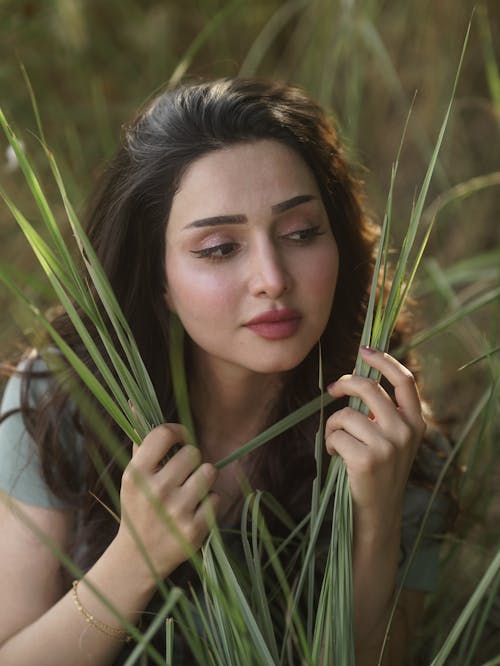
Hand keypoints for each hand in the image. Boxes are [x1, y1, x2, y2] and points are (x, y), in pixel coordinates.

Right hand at [115, 424, 218, 582]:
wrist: (138, 558)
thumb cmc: (138, 508)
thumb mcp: (131, 476)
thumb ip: (140, 440)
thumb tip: (135, 401)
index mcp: (136, 474)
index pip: (165, 433)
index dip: (178, 432)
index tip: (179, 440)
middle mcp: (155, 491)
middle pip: (193, 453)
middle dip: (191, 461)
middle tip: (182, 474)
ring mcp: (175, 512)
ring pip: (209, 472)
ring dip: (203, 479)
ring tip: (189, 492)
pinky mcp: (194, 530)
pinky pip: (216, 499)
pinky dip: (209, 503)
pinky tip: (193, 512)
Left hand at [325, 348, 424, 543]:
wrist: (378, 513)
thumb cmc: (379, 471)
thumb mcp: (392, 439)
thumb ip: (383, 413)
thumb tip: (355, 381)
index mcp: (416, 422)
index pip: (404, 380)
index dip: (383, 360)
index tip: (364, 350)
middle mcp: (406, 431)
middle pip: (369, 388)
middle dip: (345, 384)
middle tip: (333, 389)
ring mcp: (388, 446)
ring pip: (346, 414)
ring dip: (334, 424)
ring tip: (339, 441)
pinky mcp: (367, 459)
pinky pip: (336, 434)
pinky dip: (331, 443)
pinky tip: (338, 457)